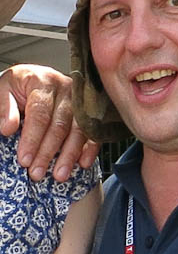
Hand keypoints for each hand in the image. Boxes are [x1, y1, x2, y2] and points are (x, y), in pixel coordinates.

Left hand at [0, 64, 99, 180]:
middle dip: (48, 152)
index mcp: (43, 81)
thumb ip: (3, 107)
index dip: (32, 138)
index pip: (39, 113)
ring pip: (78, 130)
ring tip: (59, 175)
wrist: (38, 78)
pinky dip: (89, 149)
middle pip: (59, 124)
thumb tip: (8, 128)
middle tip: (37, 173)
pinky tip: (83, 163)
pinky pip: (93, 131)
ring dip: (69, 155)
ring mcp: (81, 100)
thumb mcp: (4, 89)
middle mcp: (66, 89)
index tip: (24, 160)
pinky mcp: (90, 110)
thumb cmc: (20, 87)